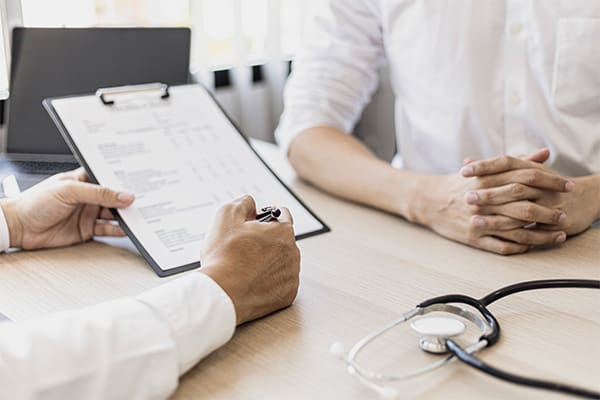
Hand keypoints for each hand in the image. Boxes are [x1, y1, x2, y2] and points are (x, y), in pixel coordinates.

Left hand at [0, 168, 133, 249]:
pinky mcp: (86, 230)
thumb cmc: (35, 202)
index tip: (140, 183)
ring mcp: (88, 213)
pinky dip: (118, 230)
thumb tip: (124, 196)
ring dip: (126, 215)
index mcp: (83, 180)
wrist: (18, 227)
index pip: (108, 178)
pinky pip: (107, 230)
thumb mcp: (69, 191)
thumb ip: (99, 194)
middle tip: (145, 200)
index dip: (123, 180)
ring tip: (140, 215)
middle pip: (114, 197)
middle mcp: (88, 197)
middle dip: (129, 199)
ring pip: (113, 214)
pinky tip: (127, 229)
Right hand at [200, 196, 300, 324]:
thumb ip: (243, 203)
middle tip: (244, 246)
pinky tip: (252, 281)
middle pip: (282, 239)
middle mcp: (293, 253)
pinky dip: (269, 280)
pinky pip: (280, 282)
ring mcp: (292, 275)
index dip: (265, 216)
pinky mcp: (287, 295)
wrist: (222, 294)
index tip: (254, 223)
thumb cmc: (224, 258)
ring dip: (268, 260)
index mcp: (283, 232)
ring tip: (245, 266)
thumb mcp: (227, 215)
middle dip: (266, 240)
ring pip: (281, 261)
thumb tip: (250, 204)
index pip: (282, 214)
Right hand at [414, 150, 572, 254]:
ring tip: (557, 236)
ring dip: (540, 235)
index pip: (526, 178)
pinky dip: (518, 247)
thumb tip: (544, 153)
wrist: (428, 200)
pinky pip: (500, 245)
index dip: (550, 182)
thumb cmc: (459, 184)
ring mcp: (479, 220)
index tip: (567, 186)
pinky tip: (531, 246)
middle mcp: (484, 199)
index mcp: (488, 179)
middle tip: (564, 214)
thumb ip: (517, 161)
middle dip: (548, 211)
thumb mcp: (485, 169)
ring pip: (516, 230)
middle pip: (524, 205)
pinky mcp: (473, 237)